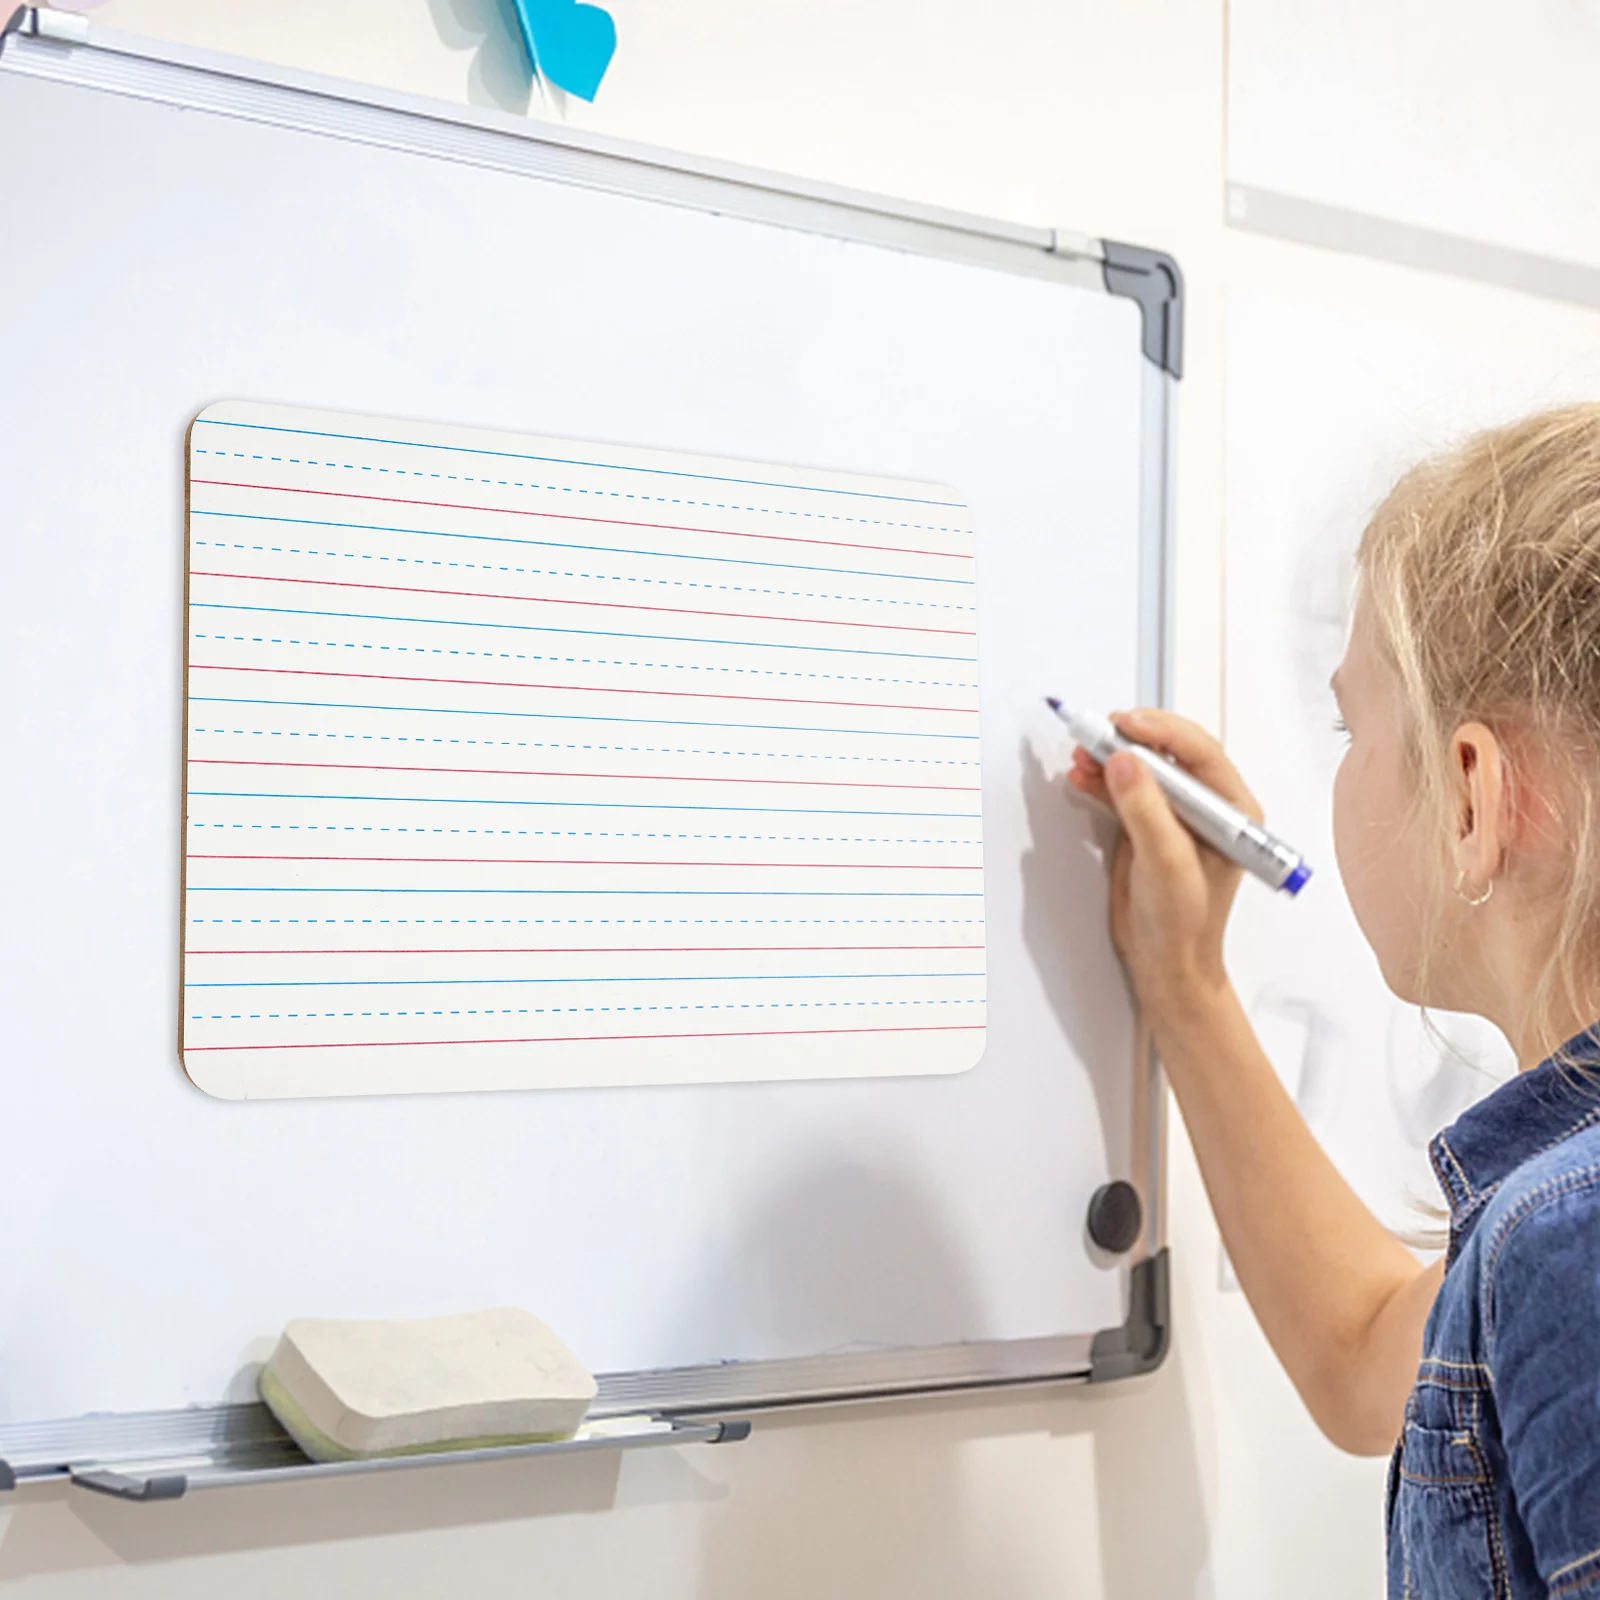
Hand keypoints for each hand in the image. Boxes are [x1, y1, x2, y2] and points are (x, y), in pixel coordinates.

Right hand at [1066, 709, 1260, 1029]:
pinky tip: (1081, 776)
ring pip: (1143, 767)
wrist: (1164, 963)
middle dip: (1132, 738)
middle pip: (1169, 751)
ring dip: (1111, 757)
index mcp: (1230, 811)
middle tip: (1099, 732)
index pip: (1199, 752)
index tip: (1125, 725)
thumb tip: (1126, 763)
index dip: (1161, 731)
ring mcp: (1174, 815)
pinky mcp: (1146, 826)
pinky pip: (1123, 789)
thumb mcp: (1167, 866)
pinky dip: (1101, 779)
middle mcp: (1206, 807)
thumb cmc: (1184, 925)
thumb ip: (1147, 811)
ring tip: (1082, 754)